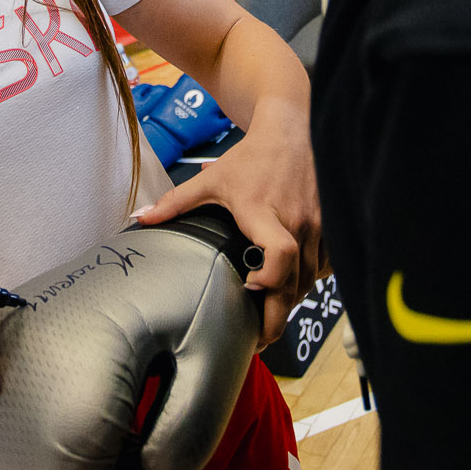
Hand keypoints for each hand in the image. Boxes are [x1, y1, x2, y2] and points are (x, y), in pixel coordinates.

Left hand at [137, 99, 321, 344]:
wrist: (294, 130)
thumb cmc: (253, 157)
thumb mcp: (211, 179)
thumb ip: (175, 202)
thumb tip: (139, 218)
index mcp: (264, 211)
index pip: (279, 253)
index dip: (268, 280)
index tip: (248, 288)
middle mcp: (296, 221)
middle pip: (295, 283)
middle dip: (277, 317)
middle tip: (256, 338)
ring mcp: (318, 225)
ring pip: (310, 280)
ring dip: (291, 300)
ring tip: (270, 316)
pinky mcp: (331, 227)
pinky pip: (323, 267)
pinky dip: (308, 281)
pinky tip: (291, 286)